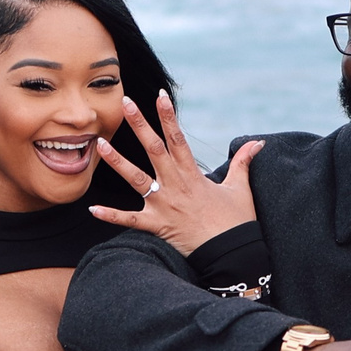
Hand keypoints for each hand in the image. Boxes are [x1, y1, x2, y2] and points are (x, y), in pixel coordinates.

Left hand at [89, 90, 263, 254]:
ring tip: (100, 144)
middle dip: (140, 125)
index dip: (169, 116)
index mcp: (193, 174)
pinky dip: (112, 216)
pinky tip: (92, 209)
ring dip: (117, 161)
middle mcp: (175, 185)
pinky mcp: (157, 225)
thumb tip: (258, 142)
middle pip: (154, 149)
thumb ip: (243, 162)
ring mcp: (164, 205)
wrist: (232, 254)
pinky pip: (130, 220)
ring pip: (136, 179)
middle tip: (125, 103)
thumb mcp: (241, 189)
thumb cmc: (237, 222)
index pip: (178, 138)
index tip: (159, 96)